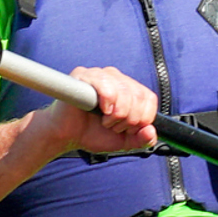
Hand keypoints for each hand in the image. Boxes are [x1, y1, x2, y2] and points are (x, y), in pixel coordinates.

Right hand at [35, 66, 158, 154]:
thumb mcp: (123, 141)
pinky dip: (107, 101)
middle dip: (129, 119)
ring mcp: (101, 75)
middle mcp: (117, 79)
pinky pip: (105, 83)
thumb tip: (151, 131)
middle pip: (138, 96)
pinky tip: (101, 110)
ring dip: (117, 114)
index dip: (143, 118)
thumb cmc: (92, 133)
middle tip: (113, 126)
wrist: (66, 136)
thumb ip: (142, 140)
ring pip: (125, 91)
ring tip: (104, 120)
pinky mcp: (84, 75)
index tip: (129, 129)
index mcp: (128, 90)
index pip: (149, 98)